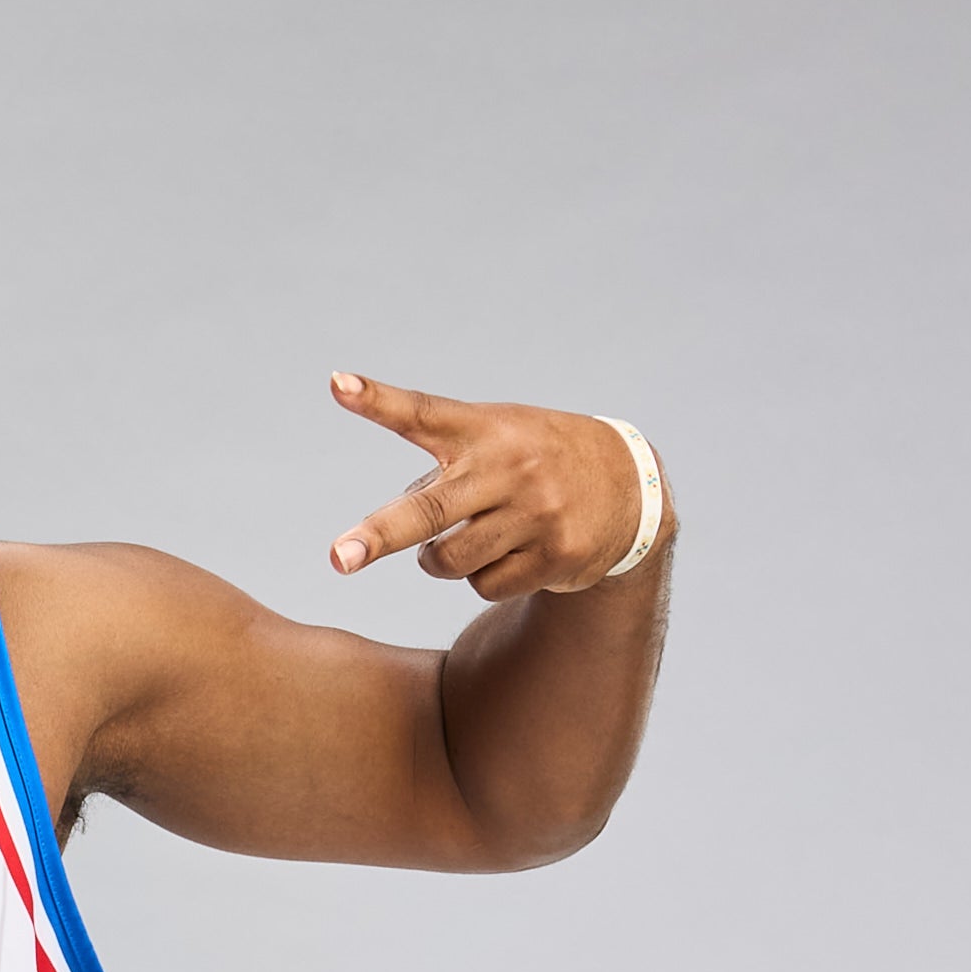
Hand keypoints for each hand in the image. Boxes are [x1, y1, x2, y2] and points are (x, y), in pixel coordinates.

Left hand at [325, 378, 658, 600]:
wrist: (632, 487)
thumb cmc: (538, 460)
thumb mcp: (497, 438)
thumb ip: (443, 468)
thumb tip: (386, 532)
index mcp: (486, 430)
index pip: (425, 412)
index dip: (379, 400)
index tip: (339, 384)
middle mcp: (509, 467)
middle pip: (431, 508)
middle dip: (380, 535)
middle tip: (338, 557)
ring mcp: (534, 513)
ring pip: (449, 561)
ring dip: (440, 562)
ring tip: (467, 539)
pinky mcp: (554, 555)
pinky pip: (484, 587)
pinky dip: (482, 580)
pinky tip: (513, 553)